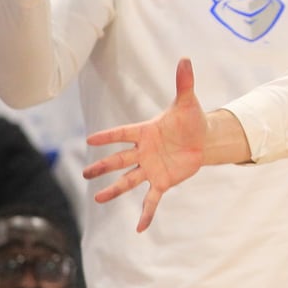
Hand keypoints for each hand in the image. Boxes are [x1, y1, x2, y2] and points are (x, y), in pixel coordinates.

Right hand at [84, 59, 207, 231]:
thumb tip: (185, 59)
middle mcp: (143, 151)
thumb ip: (184, 83)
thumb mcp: (188, 102)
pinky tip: (140, 229)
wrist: (202, 139)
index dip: (108, 137)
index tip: (90, 140)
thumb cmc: (190, 119)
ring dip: (115, 190)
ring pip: (129, 180)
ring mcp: (151, 168)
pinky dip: (146, 213)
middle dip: (103, 166)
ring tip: (98, 199)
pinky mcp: (162, 182)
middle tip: (85, 172)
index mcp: (145, 131)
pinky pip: (152, 199)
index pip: (123, 133)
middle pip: (120, 159)